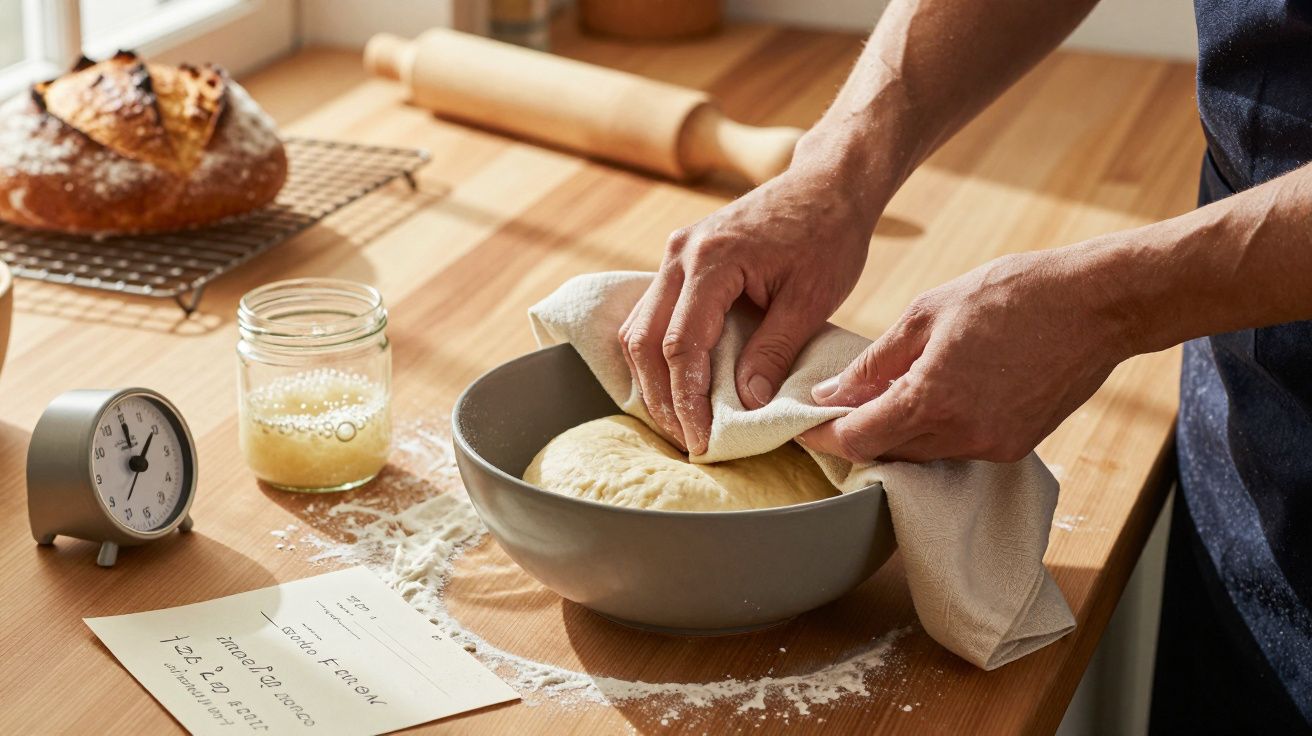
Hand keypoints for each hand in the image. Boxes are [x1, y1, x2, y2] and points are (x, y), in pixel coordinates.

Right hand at [619, 164, 881, 454]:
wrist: (827, 183)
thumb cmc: (828, 234)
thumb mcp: (810, 300)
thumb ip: (773, 352)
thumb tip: (744, 404)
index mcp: (712, 261)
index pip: (680, 346)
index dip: (686, 400)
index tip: (702, 441)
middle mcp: (680, 254)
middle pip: (644, 341)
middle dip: (661, 398)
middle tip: (687, 440)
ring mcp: (674, 254)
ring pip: (638, 329)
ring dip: (652, 379)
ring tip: (681, 420)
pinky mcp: (680, 260)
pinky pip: (651, 314)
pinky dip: (657, 354)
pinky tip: (677, 385)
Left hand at [801, 245, 1133, 462]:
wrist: (1099, 304)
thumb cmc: (1014, 294)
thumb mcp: (928, 314)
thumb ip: (874, 362)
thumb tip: (831, 393)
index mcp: (932, 399)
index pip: (858, 439)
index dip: (822, 435)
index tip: (802, 425)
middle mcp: (963, 435)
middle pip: (887, 454)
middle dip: (856, 434)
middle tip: (836, 406)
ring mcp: (993, 446)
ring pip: (921, 455)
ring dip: (895, 433)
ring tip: (883, 396)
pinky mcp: (1015, 446)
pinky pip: (956, 449)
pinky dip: (933, 431)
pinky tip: (930, 398)